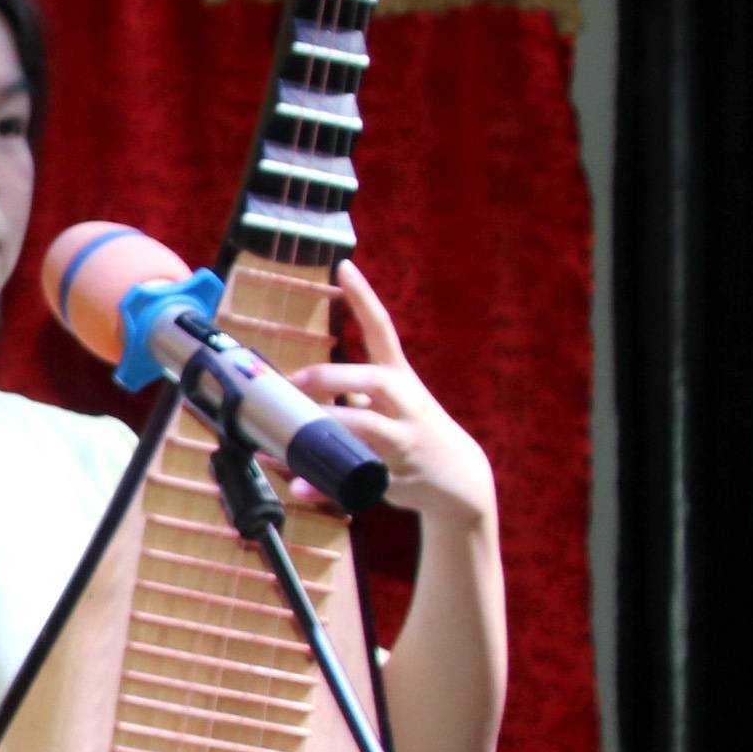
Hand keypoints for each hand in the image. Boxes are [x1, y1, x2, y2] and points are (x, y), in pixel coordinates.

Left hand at [291, 261, 496, 529]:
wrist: (460, 480)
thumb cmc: (414, 432)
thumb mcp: (391, 404)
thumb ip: (350, 394)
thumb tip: (295, 387)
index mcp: (398, 378)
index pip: (383, 328)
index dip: (364, 297)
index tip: (343, 266)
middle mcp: (405, 402)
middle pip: (373, 379)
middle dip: (333, 377)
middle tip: (295, 380)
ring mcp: (405, 438)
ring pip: (367, 427)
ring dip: (327, 427)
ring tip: (292, 431)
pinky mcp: (397, 472)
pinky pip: (356, 476)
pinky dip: (323, 482)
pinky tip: (297, 485)